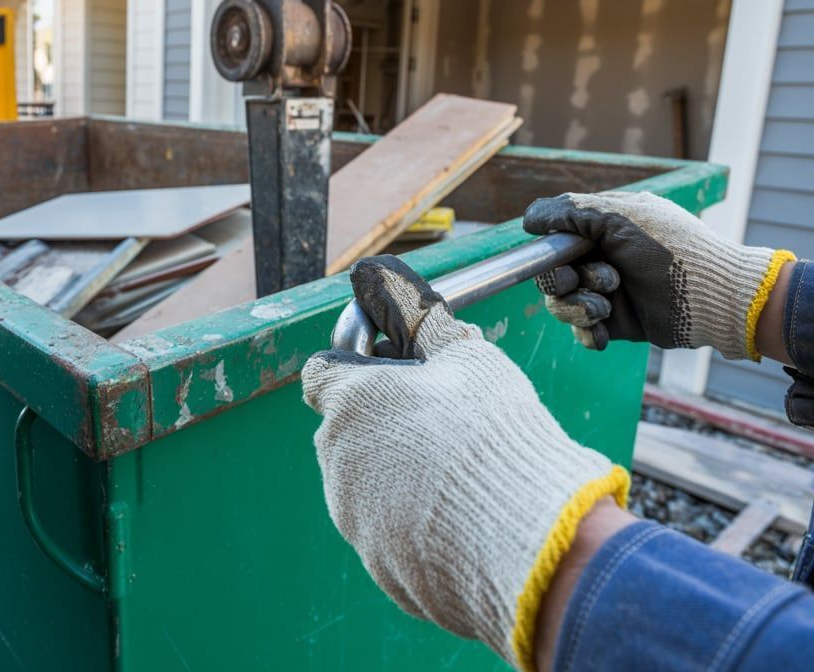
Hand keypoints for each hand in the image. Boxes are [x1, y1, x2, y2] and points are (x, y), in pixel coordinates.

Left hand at [302, 256, 628, 670]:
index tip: (390, 372)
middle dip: (383, 423)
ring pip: (366, 483)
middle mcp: (337, 461)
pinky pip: (388, 531)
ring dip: (397, 474)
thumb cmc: (493, 435)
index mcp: (350, 403)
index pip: (321, 373)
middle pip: (347, 430)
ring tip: (458, 476)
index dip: (353, 366)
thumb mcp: (469, 358)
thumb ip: (425, 322)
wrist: (523, 537)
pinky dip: (413, 522)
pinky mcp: (377, 564)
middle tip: (440, 423)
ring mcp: (353, 518)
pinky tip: (460, 519)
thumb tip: (391, 280)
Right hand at [523, 191, 793, 360]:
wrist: (712, 296)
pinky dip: (587, 333)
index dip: (548, 251)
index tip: (552, 256)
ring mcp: (608, 293)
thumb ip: (570, 212)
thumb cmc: (669, 248)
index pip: (555, 240)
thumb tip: (527, 220)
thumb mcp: (619, 216)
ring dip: (577, 306)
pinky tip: (602, 331)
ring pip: (562, 305)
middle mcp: (601, 260)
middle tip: (589, 280)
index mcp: (602, 230)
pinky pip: (583, 332)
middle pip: (552, 276)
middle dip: (563, 281)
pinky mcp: (617, 324)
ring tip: (605, 305)